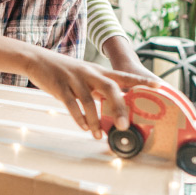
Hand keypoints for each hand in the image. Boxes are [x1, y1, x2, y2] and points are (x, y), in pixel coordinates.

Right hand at [0, 35, 159, 138]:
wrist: (36, 58)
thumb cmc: (63, 70)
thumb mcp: (83, 76)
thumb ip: (98, 90)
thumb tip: (113, 109)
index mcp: (97, 71)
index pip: (123, 76)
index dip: (141, 82)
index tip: (159, 86)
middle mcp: (89, 73)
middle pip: (110, 88)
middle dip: (119, 107)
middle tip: (125, 125)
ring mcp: (74, 79)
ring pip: (89, 100)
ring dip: (95, 121)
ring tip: (98, 135)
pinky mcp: (59, 86)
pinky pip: (71, 104)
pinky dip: (78, 118)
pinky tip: (83, 127)